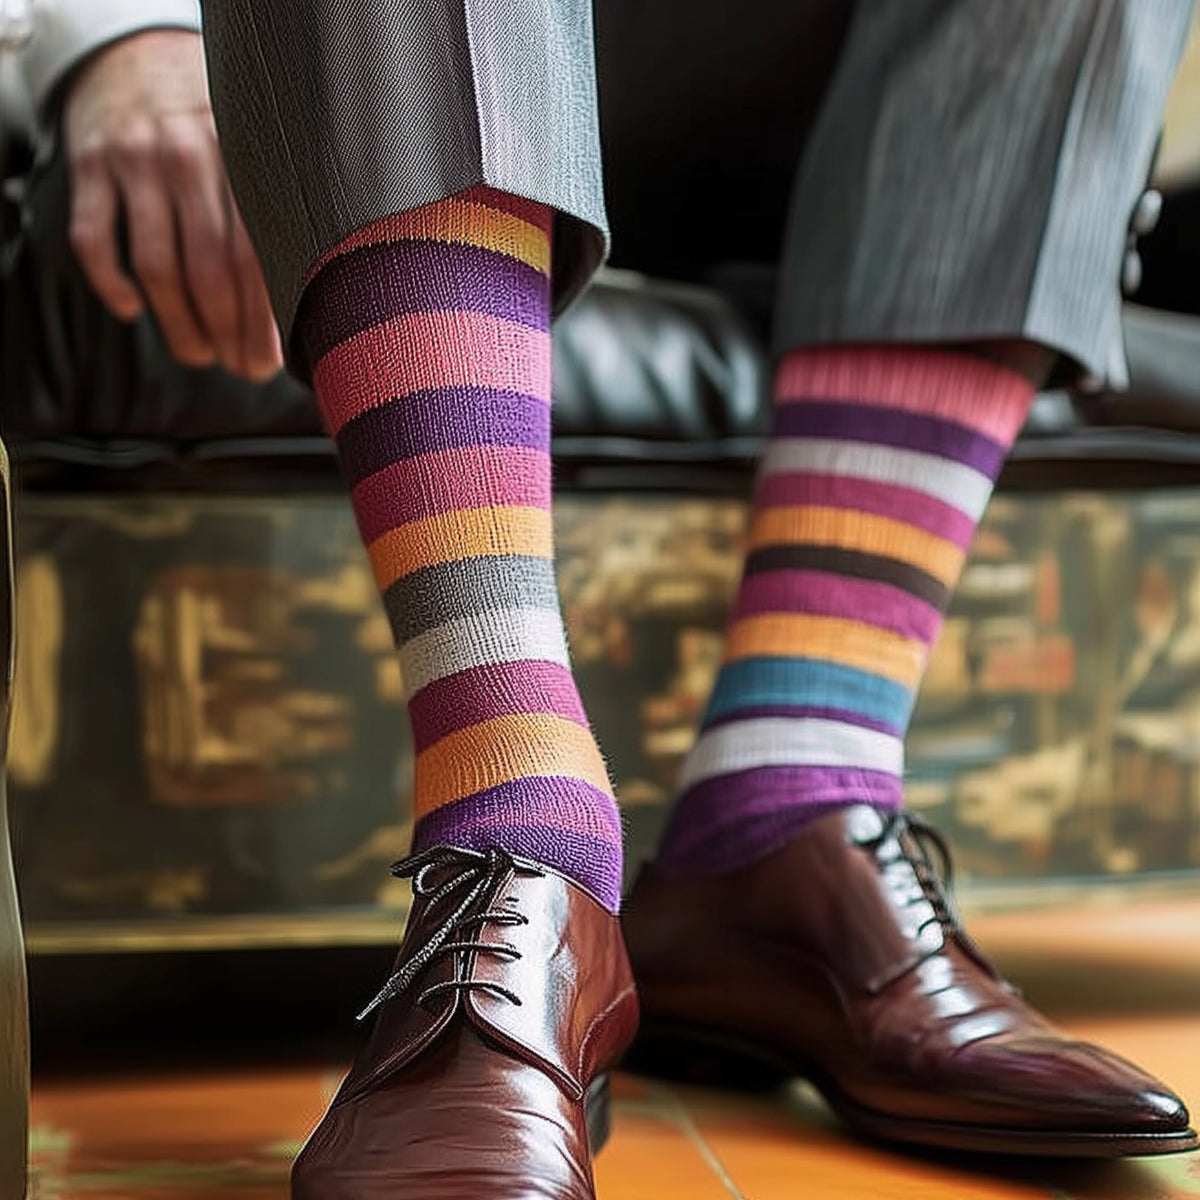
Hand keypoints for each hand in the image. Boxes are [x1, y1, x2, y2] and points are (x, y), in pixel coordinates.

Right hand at [62, 29, 282, 381]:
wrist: (140, 58)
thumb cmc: (218, 132)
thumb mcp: (258, 157)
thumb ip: (280, 218)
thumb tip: (316, 310)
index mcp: (247, 160)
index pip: (258, 260)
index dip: (262, 324)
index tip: (267, 363)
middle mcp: (192, 155)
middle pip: (210, 270)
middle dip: (227, 333)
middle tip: (238, 366)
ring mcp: (137, 159)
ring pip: (156, 266)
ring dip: (179, 324)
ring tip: (198, 353)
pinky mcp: (90, 166)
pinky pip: (93, 241)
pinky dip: (112, 285)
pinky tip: (133, 312)